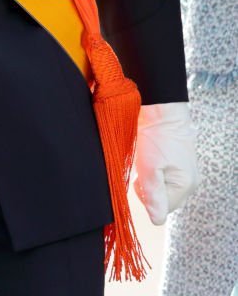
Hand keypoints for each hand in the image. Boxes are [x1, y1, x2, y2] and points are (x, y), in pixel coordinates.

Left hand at [134, 102, 198, 224]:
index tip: (141, 179)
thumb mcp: (149, 167)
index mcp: (186, 185)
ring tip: (148, 160)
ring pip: (164, 188)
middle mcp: (191, 182)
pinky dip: (157, 170)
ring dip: (152, 179)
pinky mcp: (181, 163)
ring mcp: (187, 172)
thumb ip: (153, 195)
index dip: (147, 197)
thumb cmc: (155, 136)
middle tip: (144, 168)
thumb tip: (156, 221)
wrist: (162, 109)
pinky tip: (153, 157)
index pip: (162, 209)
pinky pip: (167, 177)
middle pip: (164, 200)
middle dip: (150, 188)